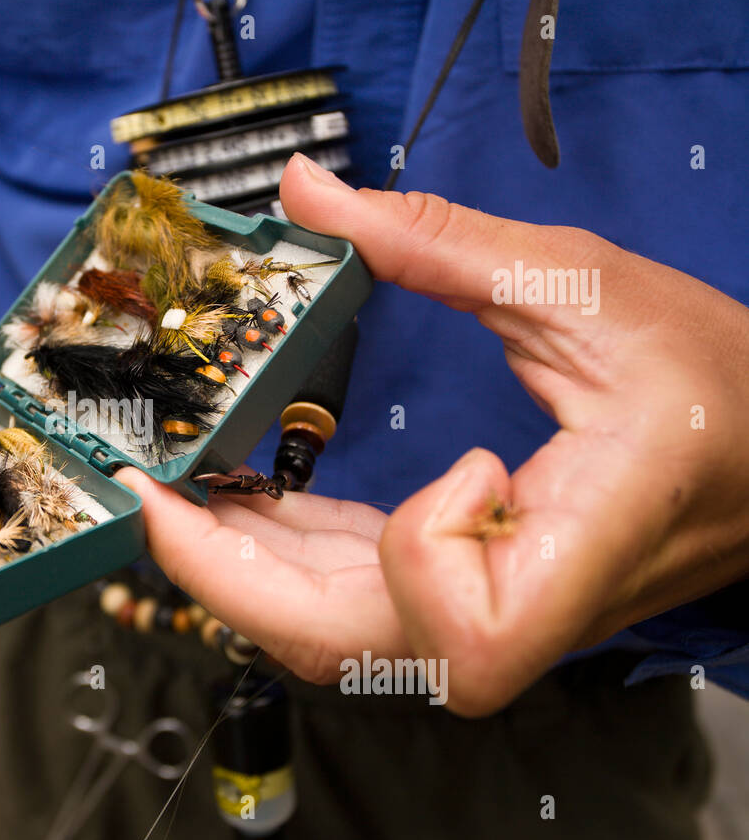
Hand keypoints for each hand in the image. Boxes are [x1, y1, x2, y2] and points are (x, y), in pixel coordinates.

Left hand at [118, 153, 748, 715]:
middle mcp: (527, 611)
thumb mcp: (587, 287)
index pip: (468, 626)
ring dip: (239, 562)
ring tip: (173, 488)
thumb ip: (439, 244)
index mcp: (590, 549)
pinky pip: (352, 597)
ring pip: (333, 633)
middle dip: (228, 574)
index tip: (472, 460)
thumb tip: (310, 193)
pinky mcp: (461, 597)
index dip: (428, 550)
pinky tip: (241, 498)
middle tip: (147, 494)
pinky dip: (282, 551)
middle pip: (352, 645)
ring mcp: (487, 617)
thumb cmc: (714, 381)